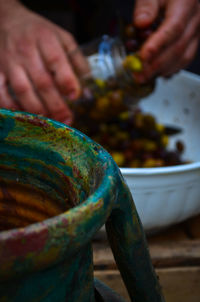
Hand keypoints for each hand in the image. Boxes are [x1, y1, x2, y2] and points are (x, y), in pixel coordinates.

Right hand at [0, 1, 88, 123]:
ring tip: (49, 121)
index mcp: (45, 38)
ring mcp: (9, 62)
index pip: (56, 61)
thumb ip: (76, 58)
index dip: (67, 81)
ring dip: (37, 109)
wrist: (5, 20)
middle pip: (42, 82)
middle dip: (56, 104)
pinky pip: (1, 92)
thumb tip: (87, 82)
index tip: (75, 96)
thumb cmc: (38, 32)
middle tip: (66, 120)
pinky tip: (24, 115)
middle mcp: (26, 50)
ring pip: (23, 90)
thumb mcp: (61, 36)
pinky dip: (11, 106)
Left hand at [133, 0, 199, 81]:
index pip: (173, 28)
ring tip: (143, 76)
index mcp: (186, 3)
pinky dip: (169, 69)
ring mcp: (197, 32)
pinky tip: (155, 73)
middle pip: (178, 47)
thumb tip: (142, 23)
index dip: (158, 45)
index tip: (143, 57)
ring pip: (183, 57)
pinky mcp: (194, 41)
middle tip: (138, 74)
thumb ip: (146, 5)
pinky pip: (185, 60)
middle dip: (156, 65)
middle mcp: (196, 19)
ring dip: (162, 70)